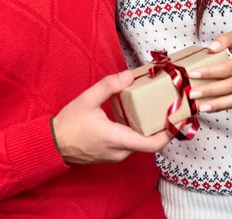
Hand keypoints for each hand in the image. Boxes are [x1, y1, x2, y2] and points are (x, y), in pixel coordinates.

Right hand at [53, 70, 173, 163]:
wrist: (52, 144)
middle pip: (149, 142)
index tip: (179, 120)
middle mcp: (120, 151)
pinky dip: (137, 130)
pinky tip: (135, 115)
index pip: (152, 144)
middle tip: (169, 107)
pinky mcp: (111, 153)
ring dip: (148, 128)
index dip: (169, 134)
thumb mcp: (87, 99)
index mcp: (118, 139)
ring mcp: (115, 155)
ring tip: (155, 108)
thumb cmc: (69, 124)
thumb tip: (129, 75)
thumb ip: (108, 86)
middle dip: (161, 126)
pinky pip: (130, 143)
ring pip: (139, 142)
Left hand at [188, 31, 231, 112]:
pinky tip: (211, 107)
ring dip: (216, 105)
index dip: (209, 72)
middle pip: (229, 86)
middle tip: (192, 93)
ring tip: (200, 107)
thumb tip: (211, 48)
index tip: (193, 74)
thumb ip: (223, 39)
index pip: (227, 68)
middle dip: (209, 91)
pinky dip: (224, 106)